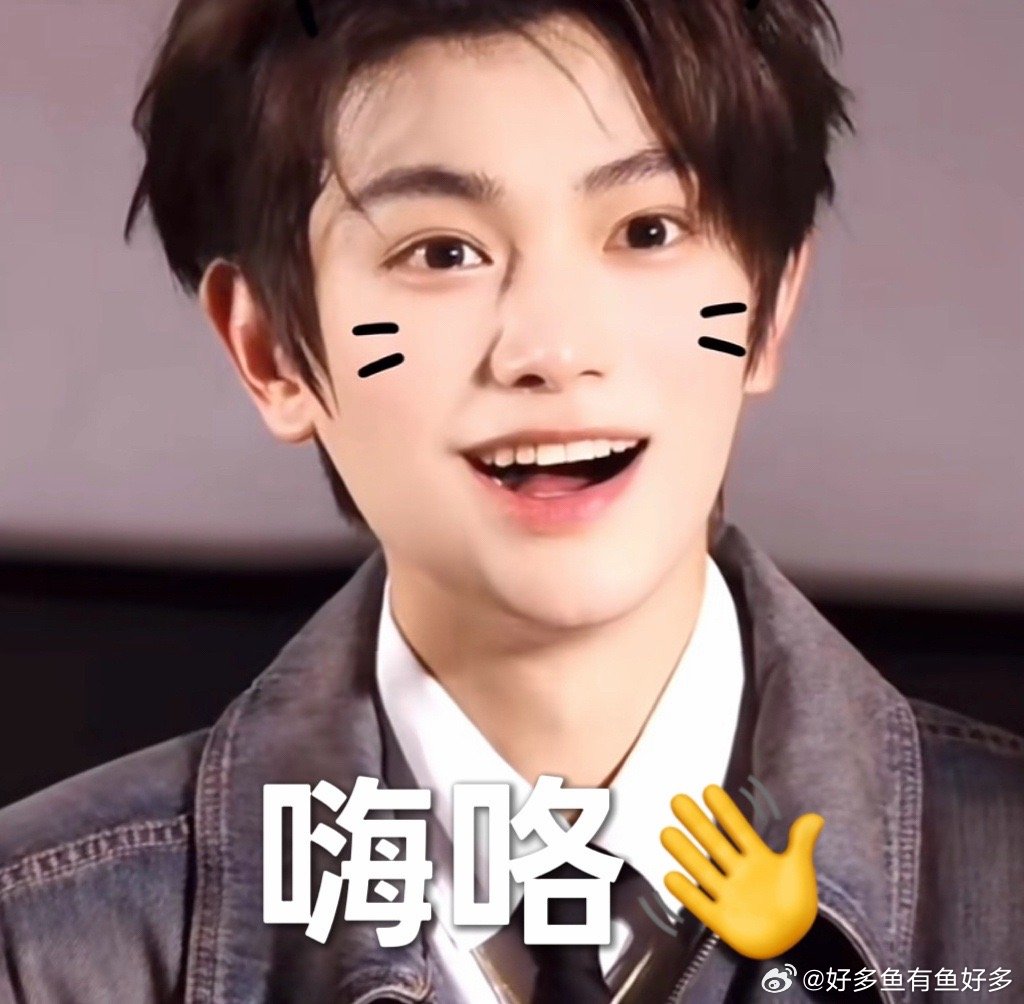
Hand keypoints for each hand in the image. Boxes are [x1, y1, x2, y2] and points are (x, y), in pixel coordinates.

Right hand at [660, 784, 823, 959]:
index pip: (738, 829)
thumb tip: (815, 817)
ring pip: (702, 870)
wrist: (794, 942)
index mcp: (756, 858)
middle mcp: (737, 872)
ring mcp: (728, 895)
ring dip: (685, 853)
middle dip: (696, 823)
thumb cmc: (797, 902)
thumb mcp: (800, 869)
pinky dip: (686, 893)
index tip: (710, 789)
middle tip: (678, 800)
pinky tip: (670, 877)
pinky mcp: (722, 920)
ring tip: (666, 832)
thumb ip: (802, 843)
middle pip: (714, 844)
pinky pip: (701, 905)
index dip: (725, 811)